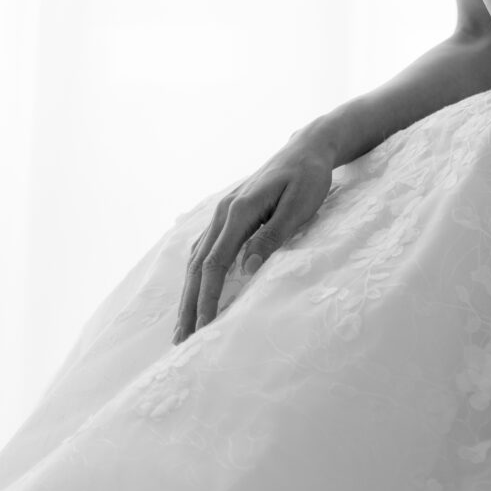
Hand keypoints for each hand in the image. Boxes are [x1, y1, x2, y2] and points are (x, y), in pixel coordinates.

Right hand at [173, 132, 335, 341]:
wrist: (306, 149)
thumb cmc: (309, 177)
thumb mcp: (299, 205)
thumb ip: (273, 236)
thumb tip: (247, 269)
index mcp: (238, 211)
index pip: (216, 264)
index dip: (208, 298)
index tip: (204, 327)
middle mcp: (221, 213)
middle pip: (198, 266)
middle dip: (189, 305)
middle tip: (181, 341)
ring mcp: (220, 213)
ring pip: (196, 259)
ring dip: (188, 294)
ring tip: (182, 327)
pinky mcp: (226, 215)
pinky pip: (203, 250)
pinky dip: (196, 276)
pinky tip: (192, 293)